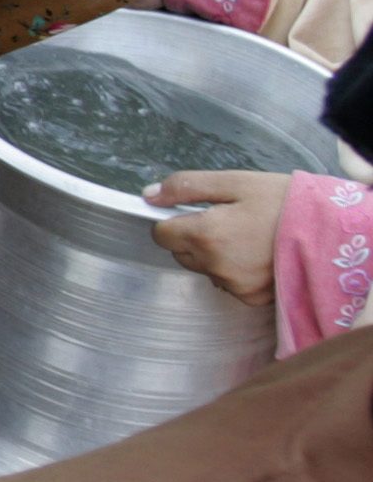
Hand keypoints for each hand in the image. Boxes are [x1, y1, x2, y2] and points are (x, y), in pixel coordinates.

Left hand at [146, 168, 291, 305]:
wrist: (331, 230)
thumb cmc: (283, 201)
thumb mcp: (233, 183)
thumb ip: (186, 187)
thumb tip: (149, 195)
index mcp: (207, 236)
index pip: (161, 235)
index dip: (171, 221)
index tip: (190, 212)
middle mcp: (217, 267)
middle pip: (181, 253)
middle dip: (192, 237)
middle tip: (225, 221)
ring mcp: (235, 286)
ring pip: (204, 269)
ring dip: (213, 255)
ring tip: (245, 236)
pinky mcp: (253, 299)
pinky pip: (227, 283)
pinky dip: (234, 270)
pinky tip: (256, 255)